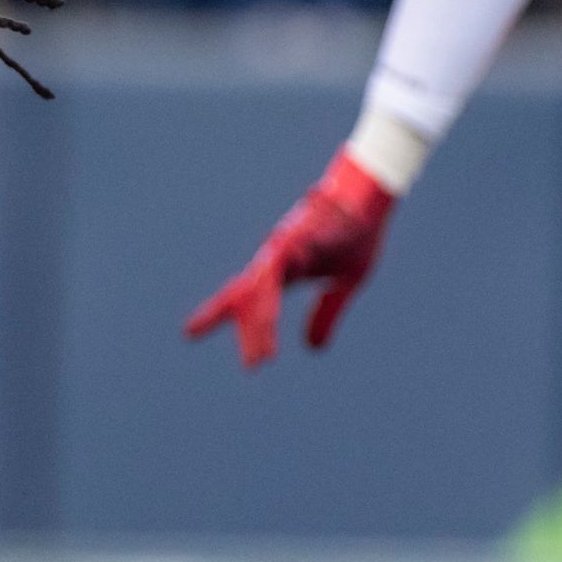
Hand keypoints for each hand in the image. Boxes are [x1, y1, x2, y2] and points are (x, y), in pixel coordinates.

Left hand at [185, 149, 395, 367]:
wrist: (373, 197)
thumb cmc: (355, 236)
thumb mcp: (344, 284)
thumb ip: (324, 314)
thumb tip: (312, 348)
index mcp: (283, 271)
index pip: (245, 298)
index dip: (216, 313)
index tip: (189, 332)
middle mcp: (277, 257)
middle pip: (251, 296)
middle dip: (250, 330)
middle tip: (254, 364)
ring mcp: (289, 243)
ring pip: (266, 282)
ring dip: (265, 315)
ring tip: (266, 348)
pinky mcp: (307, 233)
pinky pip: (288, 254)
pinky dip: (278, 274)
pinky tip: (272, 296)